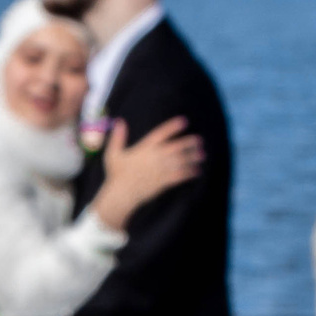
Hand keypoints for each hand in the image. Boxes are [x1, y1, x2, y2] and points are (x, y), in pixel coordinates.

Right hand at [89, 115, 204, 230]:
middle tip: (199, 140)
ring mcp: (161, 169)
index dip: (173, 127)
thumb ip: (118, 137)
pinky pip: (180, 175)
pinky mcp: (163, 181)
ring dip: (193, 157)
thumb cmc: (117, 174)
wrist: (122, 194)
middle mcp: (155, 157)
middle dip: (189, 143)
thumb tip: (120, 121)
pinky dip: (189, 172)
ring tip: (202, 155)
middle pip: (177, 147)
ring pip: (181, 160)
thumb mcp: (113, 154)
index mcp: (145, 148)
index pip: (161, 133)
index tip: (184, 121)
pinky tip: (197, 171)